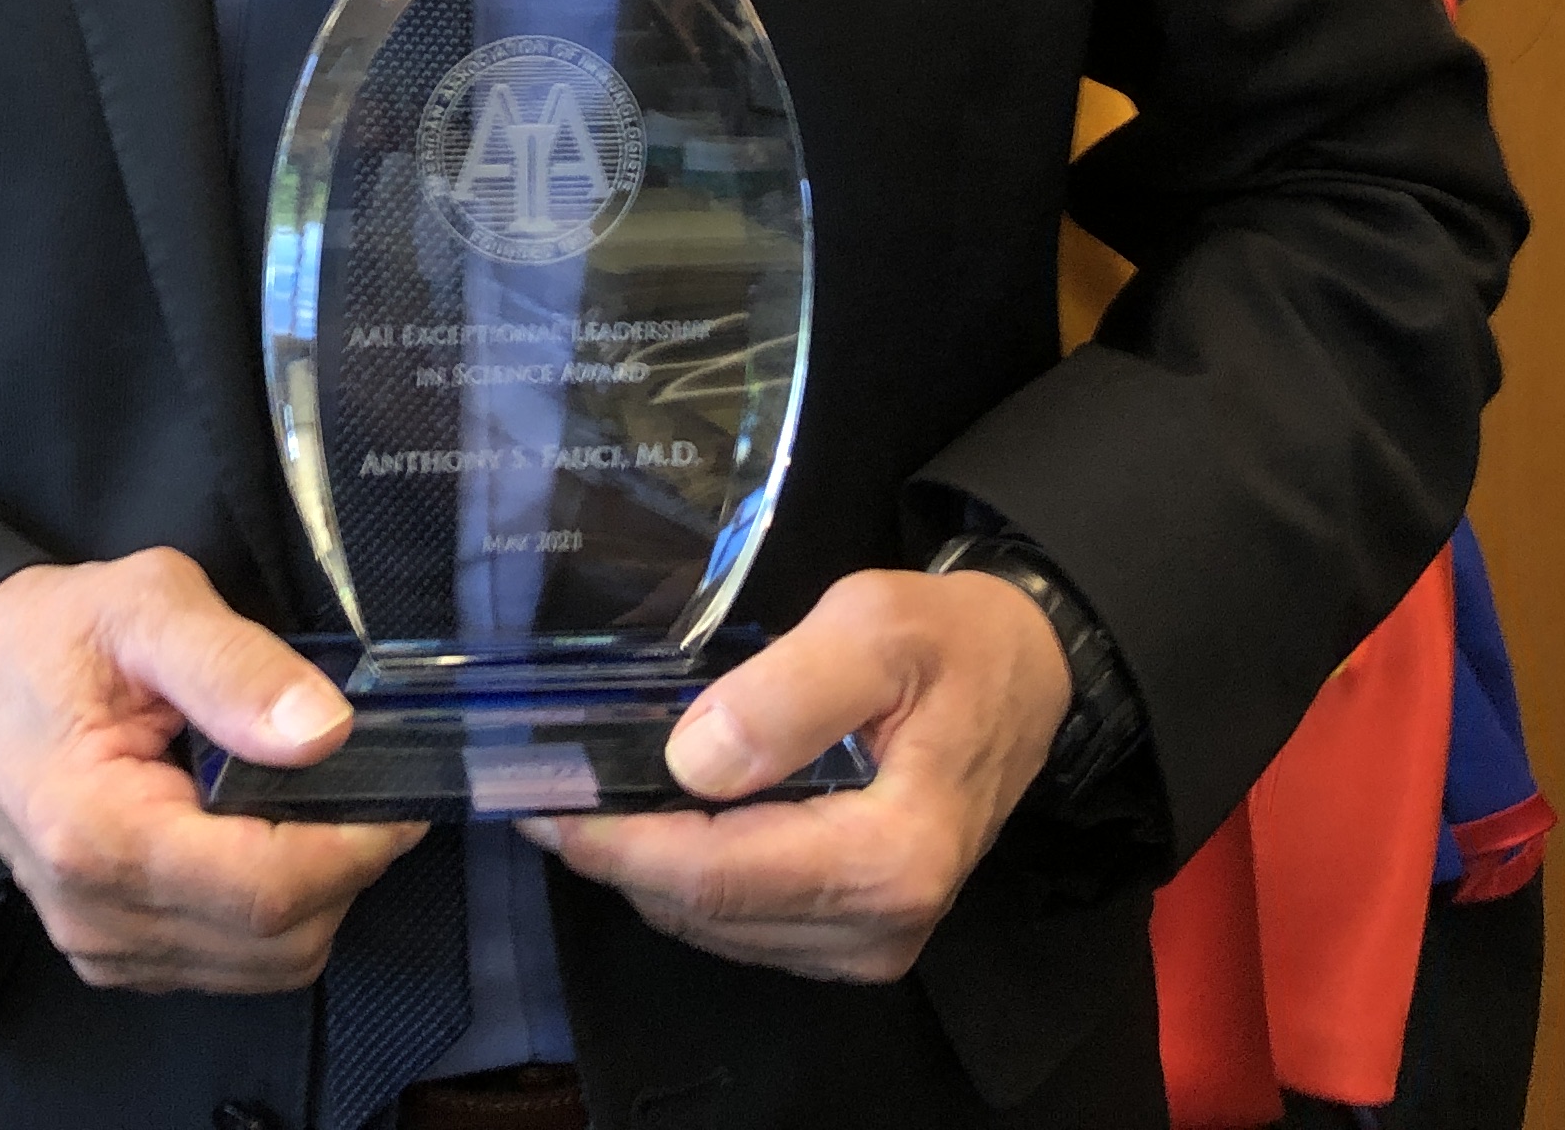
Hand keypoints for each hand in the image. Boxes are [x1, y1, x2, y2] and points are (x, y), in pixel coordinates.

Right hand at [0, 547, 424, 991]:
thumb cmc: (50, 639)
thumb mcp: (144, 604)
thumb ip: (234, 664)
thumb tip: (324, 731)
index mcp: (97, 834)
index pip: (266, 888)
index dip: (355, 846)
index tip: (400, 789)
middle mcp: (98, 916)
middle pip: (279, 940)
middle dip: (345, 866)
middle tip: (366, 784)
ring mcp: (104, 948)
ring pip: (268, 964)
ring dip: (318, 894)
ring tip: (315, 804)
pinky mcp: (118, 958)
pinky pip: (235, 965)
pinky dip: (277, 914)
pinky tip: (265, 836)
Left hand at [525, 566, 1072, 982]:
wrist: (1024, 674)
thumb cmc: (950, 641)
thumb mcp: (872, 625)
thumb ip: (786, 694)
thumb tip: (691, 762)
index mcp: (893, 857)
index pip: (717, 875)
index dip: (618, 845)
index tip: (540, 804)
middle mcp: (883, 924)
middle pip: (707, 910)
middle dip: (616, 856)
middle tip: (542, 793)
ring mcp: (874, 940)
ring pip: (717, 926)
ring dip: (647, 871)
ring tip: (589, 800)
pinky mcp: (863, 935)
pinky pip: (747, 924)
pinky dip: (692, 881)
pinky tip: (663, 822)